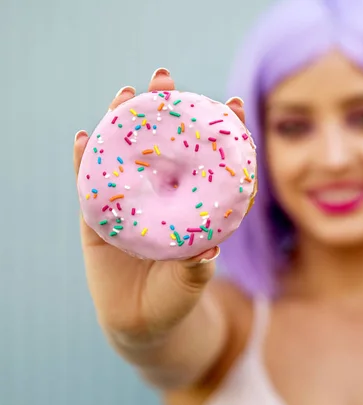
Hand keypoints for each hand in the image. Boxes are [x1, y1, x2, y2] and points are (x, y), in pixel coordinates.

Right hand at [73, 68, 245, 344]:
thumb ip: (197, 267)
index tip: (234, 102)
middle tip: (165, 78)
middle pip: (161, 145)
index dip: (219, 132)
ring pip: (123, 156)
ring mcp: (128, 203)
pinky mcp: (99, 218)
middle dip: (163, 110)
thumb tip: (209, 250)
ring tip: (124, 95)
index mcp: (189, 205)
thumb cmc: (176, 300)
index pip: (206, 161)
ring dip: (121, 124)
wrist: (143, 323)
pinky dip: (85, 163)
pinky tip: (83, 138)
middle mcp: (160, 196)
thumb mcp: (190, 283)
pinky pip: (89, 186)